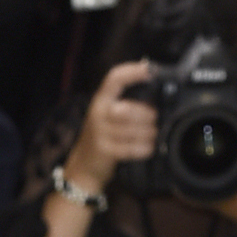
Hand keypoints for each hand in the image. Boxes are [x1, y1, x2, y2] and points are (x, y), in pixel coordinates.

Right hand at [65, 59, 158, 193]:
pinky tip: (147, 148)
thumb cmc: (102, 136)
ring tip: (152, 135)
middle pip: (130, 109)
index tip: (151, 71)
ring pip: (134, 130)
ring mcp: (100, 133)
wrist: (83, 166)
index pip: (114, 78)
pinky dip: (144, 148)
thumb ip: (124, 100)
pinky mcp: (105, 151)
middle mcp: (98, 114)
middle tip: (154, 120)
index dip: (133, 72)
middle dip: (148, 115)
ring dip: (149, 133)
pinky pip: (132, 148)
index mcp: (100, 100)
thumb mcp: (106, 114)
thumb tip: (151, 81)